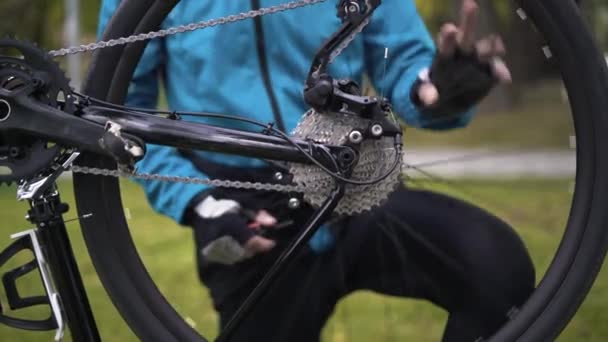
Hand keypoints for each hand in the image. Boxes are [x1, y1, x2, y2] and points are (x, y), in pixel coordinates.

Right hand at [192, 194, 278, 264]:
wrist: (200, 208)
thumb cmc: (225, 204)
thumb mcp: (243, 205)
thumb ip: (258, 215)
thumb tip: (273, 223)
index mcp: (229, 224)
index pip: (251, 241)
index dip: (264, 244)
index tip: (272, 243)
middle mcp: (220, 238)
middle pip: (246, 251)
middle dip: (255, 246)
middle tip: (258, 240)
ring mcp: (213, 248)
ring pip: (238, 256)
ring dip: (246, 250)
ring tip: (244, 240)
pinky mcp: (209, 254)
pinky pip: (228, 259)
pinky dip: (236, 254)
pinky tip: (236, 244)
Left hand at [413, 0, 511, 116]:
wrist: (449, 101)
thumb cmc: (434, 91)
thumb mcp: (425, 94)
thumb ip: (426, 94)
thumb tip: (431, 100)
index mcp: (445, 54)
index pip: (445, 43)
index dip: (447, 36)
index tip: (449, 29)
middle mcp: (463, 52)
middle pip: (466, 35)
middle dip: (468, 21)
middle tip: (470, 4)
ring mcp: (478, 61)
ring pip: (486, 49)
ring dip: (491, 46)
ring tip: (497, 46)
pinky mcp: (490, 73)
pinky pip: (497, 71)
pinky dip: (500, 73)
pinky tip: (503, 78)